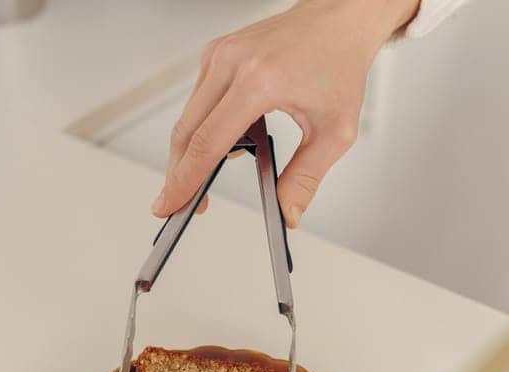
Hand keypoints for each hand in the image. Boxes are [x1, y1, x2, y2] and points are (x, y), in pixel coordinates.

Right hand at [153, 0, 419, 227]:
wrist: (338, 20)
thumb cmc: (339, 63)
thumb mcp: (335, 131)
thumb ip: (306, 178)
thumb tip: (287, 213)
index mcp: (259, 79)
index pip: (207, 142)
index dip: (185, 180)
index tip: (169, 205)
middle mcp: (231, 62)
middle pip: (186, 132)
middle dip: (179, 174)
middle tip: (180, 204)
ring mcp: (219, 54)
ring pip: (188, 118)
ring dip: (192, 152)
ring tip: (208, 177)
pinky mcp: (216, 53)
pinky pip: (198, 101)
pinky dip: (204, 128)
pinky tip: (226, 141)